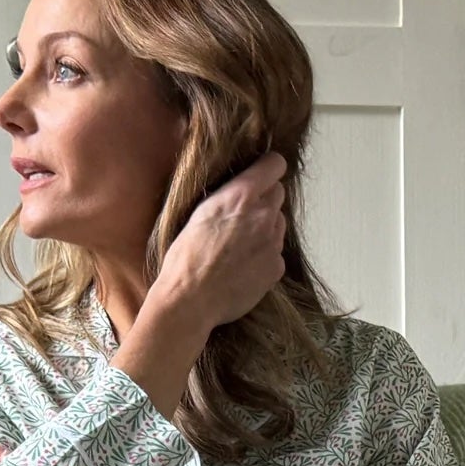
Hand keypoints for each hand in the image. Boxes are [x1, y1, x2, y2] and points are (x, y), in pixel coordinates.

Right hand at [155, 149, 288, 331]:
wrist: (191, 300)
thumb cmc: (186, 257)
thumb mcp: (201, 213)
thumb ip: (229, 197)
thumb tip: (242, 191)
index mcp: (241, 195)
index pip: (274, 165)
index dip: (268, 169)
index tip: (262, 175)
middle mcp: (263, 215)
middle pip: (278, 194)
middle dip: (264, 200)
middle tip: (243, 217)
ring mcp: (273, 243)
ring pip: (278, 224)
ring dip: (266, 229)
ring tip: (241, 247)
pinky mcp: (276, 267)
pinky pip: (276, 253)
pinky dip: (265, 257)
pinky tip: (244, 268)